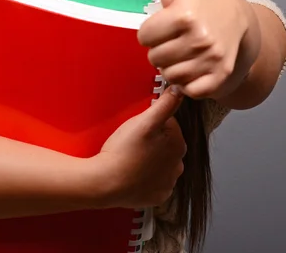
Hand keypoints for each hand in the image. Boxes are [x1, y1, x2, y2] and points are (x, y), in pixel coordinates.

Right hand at [90, 86, 185, 209]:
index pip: (170, 124)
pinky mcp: (158, 196)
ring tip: (132, 155)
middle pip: (166, 143)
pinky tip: (134, 170)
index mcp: (178, 145)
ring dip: (151, 157)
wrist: (105, 182)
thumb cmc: (123, 150)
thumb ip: (165, 104)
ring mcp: (168, 183)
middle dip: (153, 139)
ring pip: (161, 162)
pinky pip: (155, 180)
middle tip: (133, 140)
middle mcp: (178, 166)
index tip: (139, 126)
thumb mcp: (144, 121)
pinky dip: (147, 175)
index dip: (152, 121)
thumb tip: (180, 90)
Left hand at [137, 0, 259, 100]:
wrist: (238, 23)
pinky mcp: (220, 79)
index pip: (143, 37)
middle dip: (161, 49)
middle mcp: (200, 38)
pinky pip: (187, 90)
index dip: (151, 31)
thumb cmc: (197, 2)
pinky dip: (188, 81)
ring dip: (173, 66)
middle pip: (154, 59)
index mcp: (184, 15)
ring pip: (169, 75)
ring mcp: (212, 60)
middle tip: (176, 38)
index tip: (165, 23)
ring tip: (185, 51)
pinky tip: (196, 65)